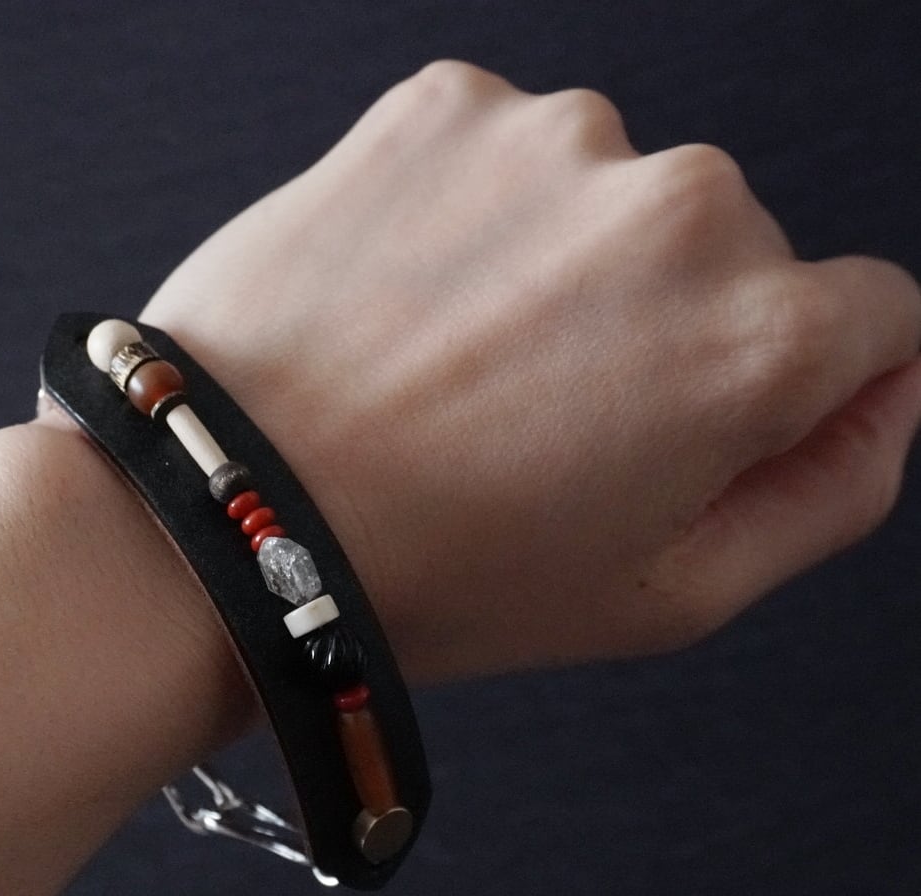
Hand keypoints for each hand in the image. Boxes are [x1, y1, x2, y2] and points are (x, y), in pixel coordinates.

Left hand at [141, 60, 920, 681]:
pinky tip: (417, 305)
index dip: (800, 384)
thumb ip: (827, 491)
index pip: (875, 321)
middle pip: (739, 257)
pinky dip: (482, 222)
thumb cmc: (441, 571)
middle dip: (670, 333)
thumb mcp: (670, 593)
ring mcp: (555, 140)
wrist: (236, 508)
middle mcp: (678, 208)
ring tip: (464, 368)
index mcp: (754, 339)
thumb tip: (885, 398)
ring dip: (569, 273)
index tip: (707, 420)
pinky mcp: (445, 107)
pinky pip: (512, 160)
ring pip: (618, 202)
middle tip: (545, 422)